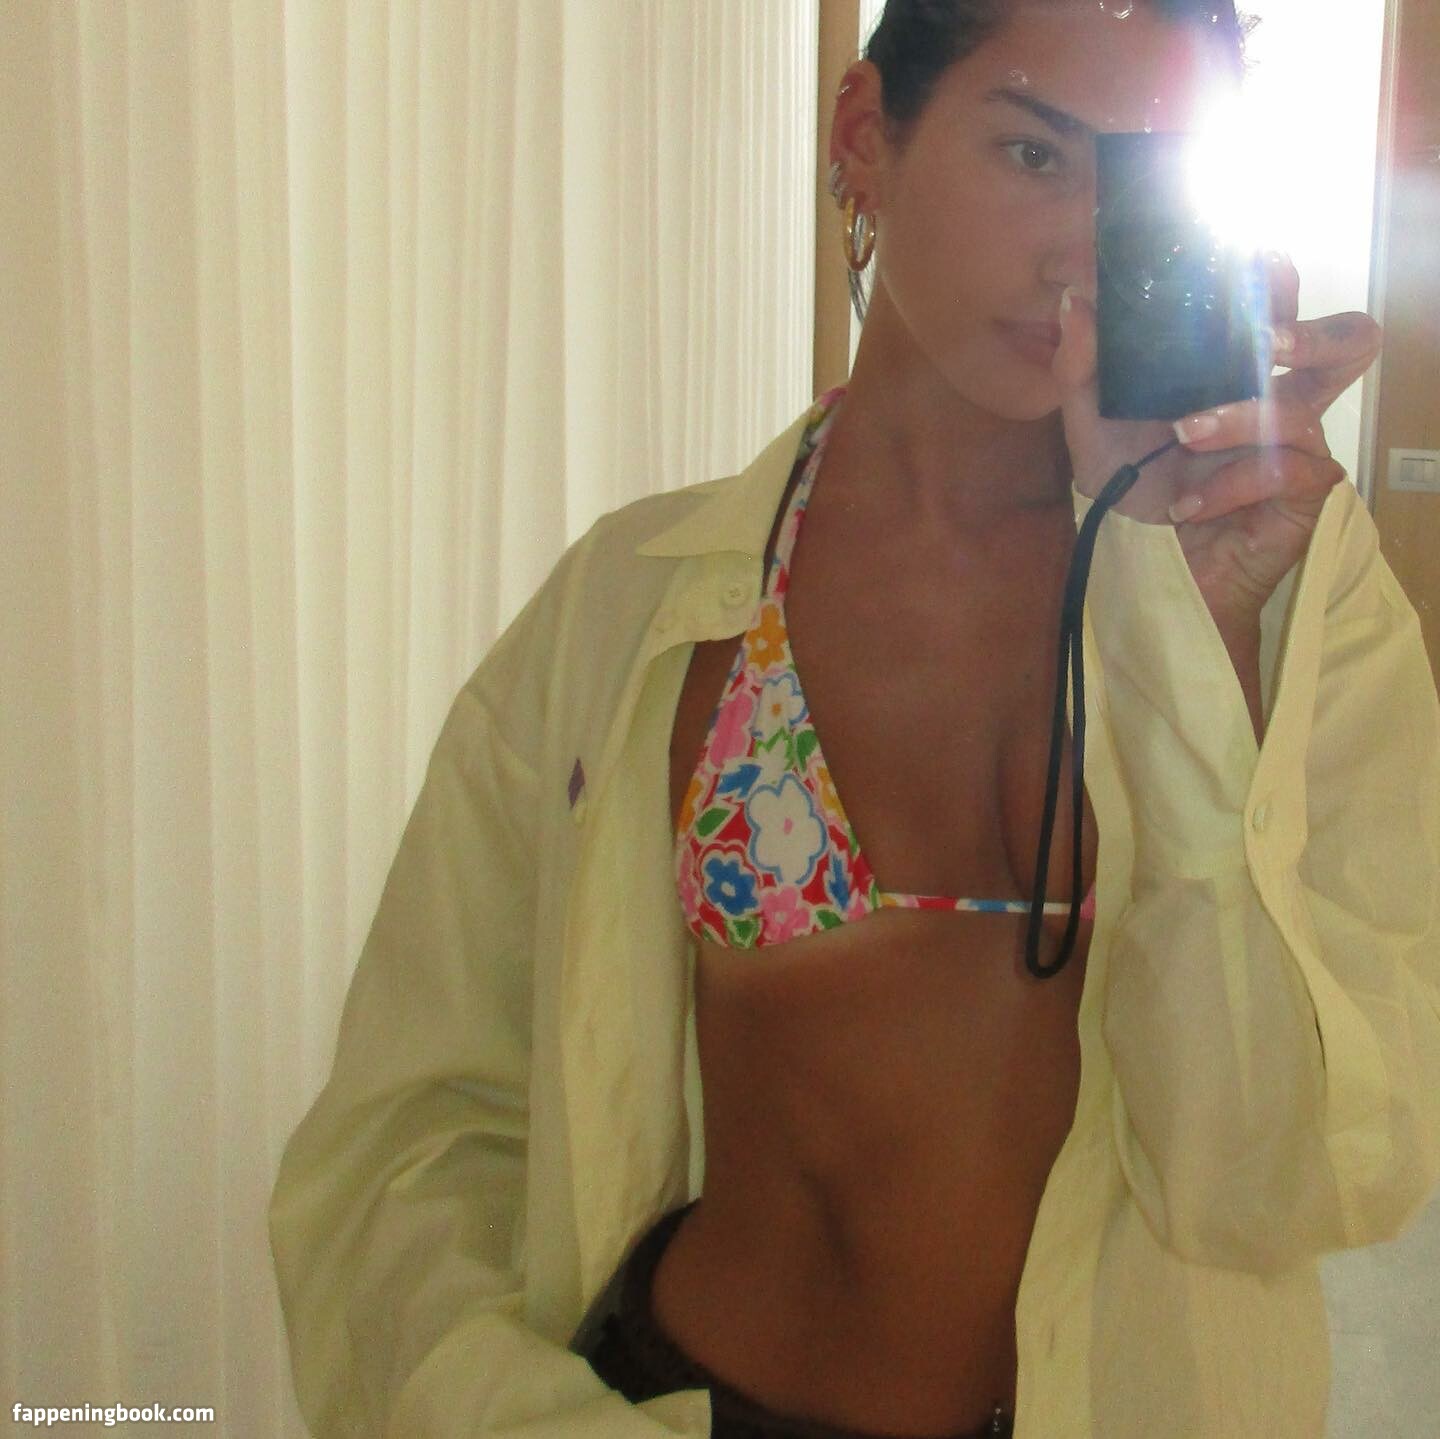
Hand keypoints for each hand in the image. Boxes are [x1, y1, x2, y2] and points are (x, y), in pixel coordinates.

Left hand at [1052, 254, 1382, 634]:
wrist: (1143, 570)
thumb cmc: (1130, 491)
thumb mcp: (1091, 428)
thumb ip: (1082, 366)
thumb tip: (1076, 301)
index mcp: (1237, 372)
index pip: (1279, 310)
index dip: (1280, 283)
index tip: (1255, 260)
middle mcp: (1277, 401)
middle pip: (1347, 344)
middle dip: (1313, 333)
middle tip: (1265, 341)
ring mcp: (1295, 450)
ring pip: (1302, 411)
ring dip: (1240, 417)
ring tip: (1185, 435)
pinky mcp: (1300, 499)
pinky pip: (1287, 474)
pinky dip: (1231, 484)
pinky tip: (1189, 505)